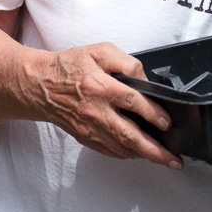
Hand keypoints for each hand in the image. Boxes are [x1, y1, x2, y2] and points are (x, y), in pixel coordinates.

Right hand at [18, 42, 179, 168]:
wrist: (38, 85)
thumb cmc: (69, 67)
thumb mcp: (99, 51)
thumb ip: (126, 62)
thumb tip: (145, 80)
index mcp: (99, 87)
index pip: (132, 102)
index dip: (153, 113)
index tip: (167, 122)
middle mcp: (95, 111)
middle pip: (129, 136)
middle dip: (154, 150)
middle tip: (173, 159)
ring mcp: (89, 128)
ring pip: (121, 148)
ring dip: (144, 156)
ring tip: (163, 160)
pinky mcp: (84, 137)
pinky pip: (109, 151)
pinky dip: (126, 154)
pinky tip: (139, 154)